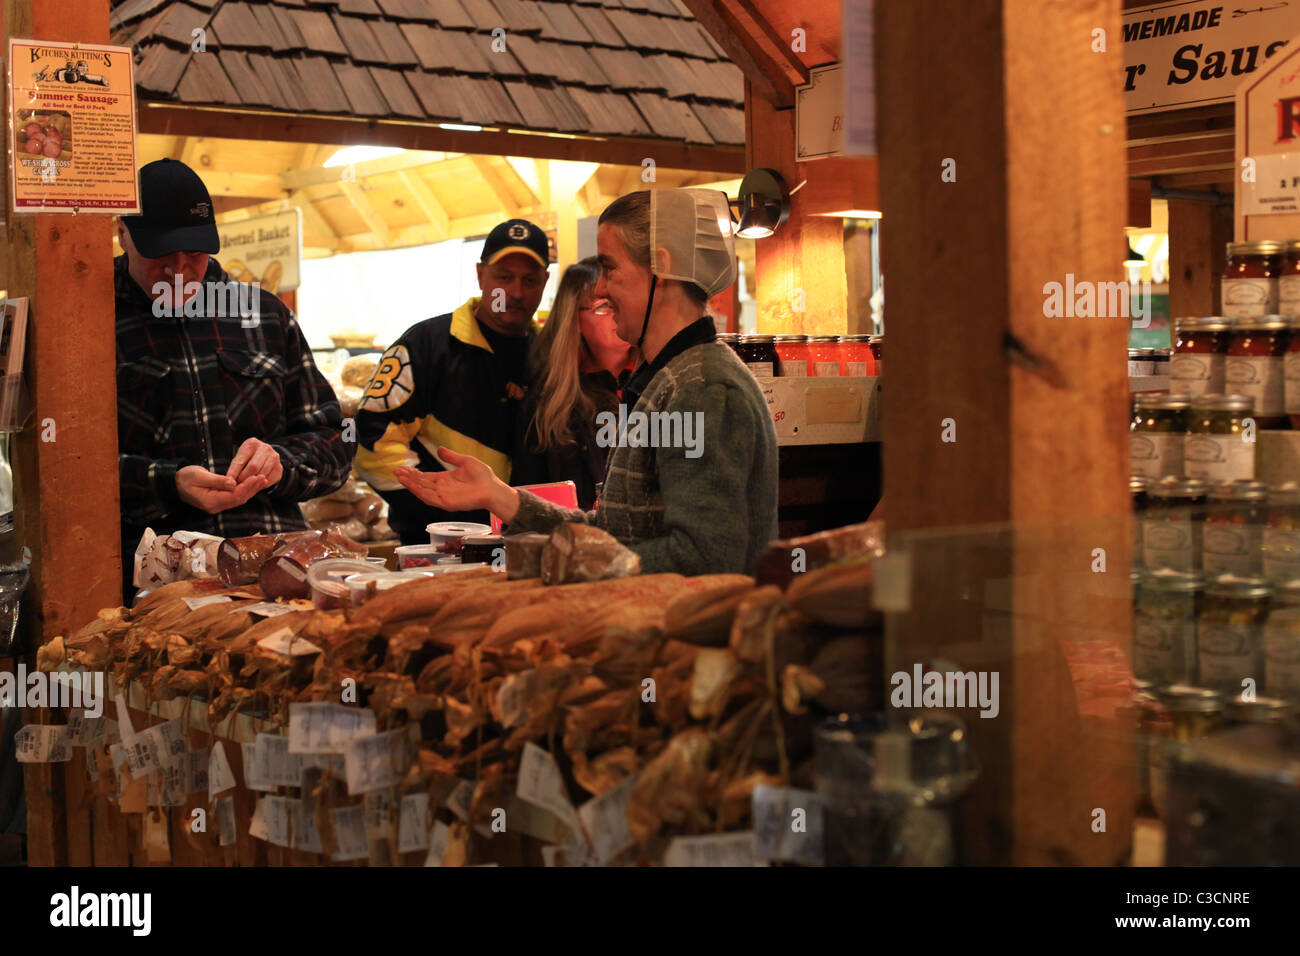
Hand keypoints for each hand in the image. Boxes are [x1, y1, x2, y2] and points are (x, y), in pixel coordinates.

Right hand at [176, 465, 267, 514]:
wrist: (174, 484)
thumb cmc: (184, 478)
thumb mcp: (199, 476)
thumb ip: (217, 480)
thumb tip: (234, 482)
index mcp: (211, 501)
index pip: (234, 496)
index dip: (247, 486)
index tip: (257, 476)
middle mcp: (216, 506)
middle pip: (239, 499)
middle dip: (252, 488)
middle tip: (263, 478)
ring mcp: (217, 505)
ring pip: (238, 499)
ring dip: (250, 489)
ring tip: (262, 480)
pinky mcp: (218, 501)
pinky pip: (234, 497)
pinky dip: (244, 490)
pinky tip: (252, 483)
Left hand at [227, 438, 282, 487]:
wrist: (265, 455)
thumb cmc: (248, 457)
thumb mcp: (240, 457)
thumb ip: (235, 467)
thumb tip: (230, 481)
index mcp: (252, 443)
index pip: (242, 460)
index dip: (234, 472)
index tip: (229, 482)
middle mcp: (265, 448)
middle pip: (253, 467)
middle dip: (244, 478)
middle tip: (238, 485)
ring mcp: (275, 458)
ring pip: (262, 475)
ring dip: (253, 483)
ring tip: (245, 486)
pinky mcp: (279, 468)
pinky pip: (269, 480)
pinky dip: (261, 485)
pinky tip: (256, 485)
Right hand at [395, 447, 518, 521]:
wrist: (493, 488)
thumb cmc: (483, 477)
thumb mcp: (465, 461)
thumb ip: (451, 457)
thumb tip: (439, 449)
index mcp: (445, 480)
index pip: (425, 477)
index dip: (413, 473)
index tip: (403, 467)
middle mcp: (442, 489)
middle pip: (421, 484)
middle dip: (408, 478)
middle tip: (396, 470)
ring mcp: (444, 497)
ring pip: (423, 491)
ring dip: (411, 485)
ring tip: (400, 477)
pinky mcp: (447, 503)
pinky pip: (431, 498)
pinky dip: (421, 492)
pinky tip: (413, 486)